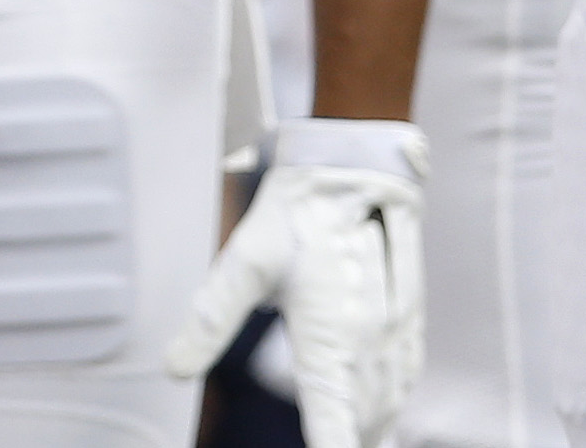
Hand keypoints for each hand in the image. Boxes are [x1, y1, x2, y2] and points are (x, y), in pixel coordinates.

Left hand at [166, 118, 427, 447]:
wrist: (353, 165)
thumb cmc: (299, 211)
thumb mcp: (244, 262)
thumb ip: (210, 321)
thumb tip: (174, 367)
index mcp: (329, 339)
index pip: (332, 420)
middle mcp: (369, 343)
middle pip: (363, 419)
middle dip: (347, 437)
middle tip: (329, 440)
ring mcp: (396, 330)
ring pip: (388, 401)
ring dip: (371, 425)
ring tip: (351, 435)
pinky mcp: (410, 314)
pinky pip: (406, 373)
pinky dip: (392, 398)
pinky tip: (383, 402)